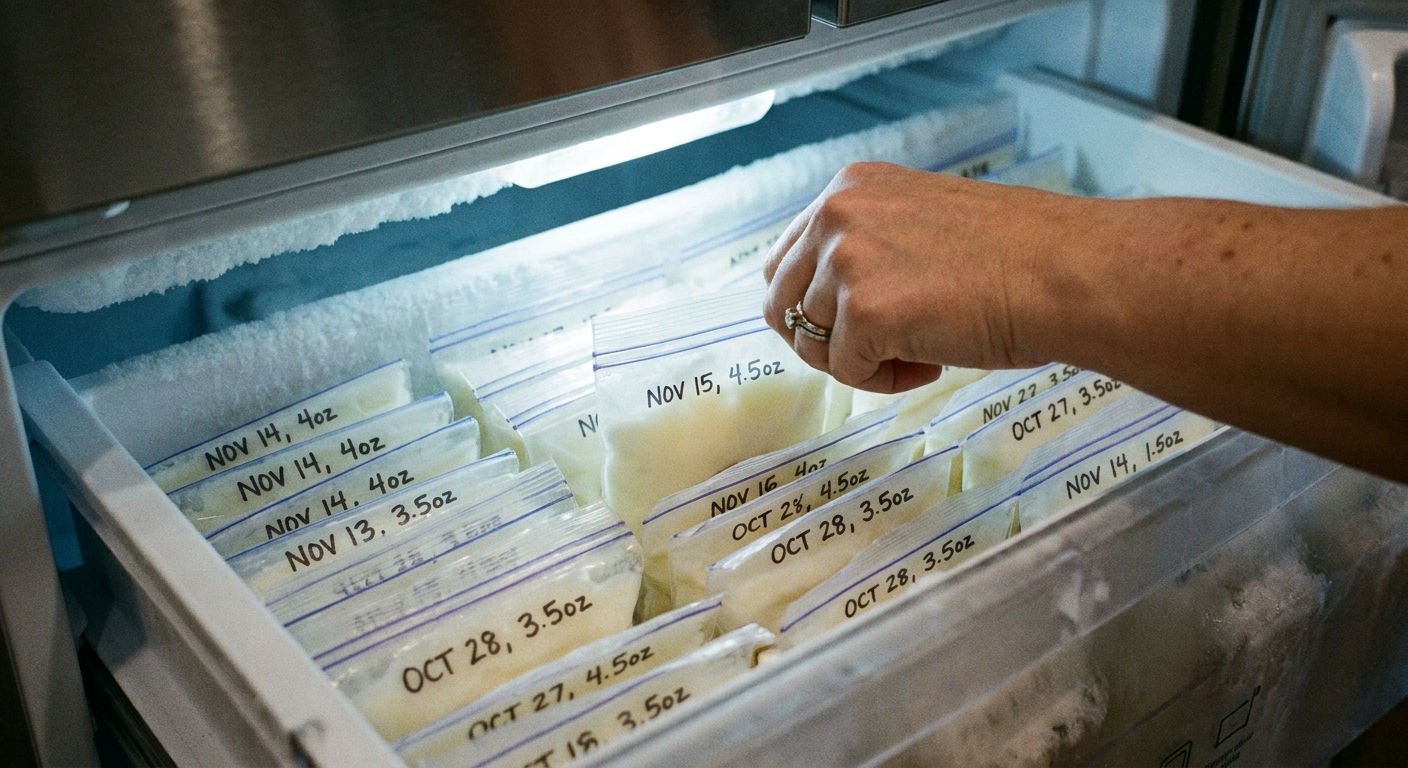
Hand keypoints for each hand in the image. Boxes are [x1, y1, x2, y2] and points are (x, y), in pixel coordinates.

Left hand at [763, 162, 1073, 392]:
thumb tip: (827, 298)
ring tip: (920, 353)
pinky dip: (883, 381)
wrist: (1065, 274)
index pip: (786, 262)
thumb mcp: (918, 224)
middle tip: (880, 350)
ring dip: (860, 361)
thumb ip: (867, 245)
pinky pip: (845, 371)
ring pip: (812, 343)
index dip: (816, 307)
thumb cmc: (1014, 257)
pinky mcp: (862, 311)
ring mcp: (846, 261)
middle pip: (781, 304)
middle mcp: (837, 214)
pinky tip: (930, 364)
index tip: (859, 324)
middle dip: (823, 340)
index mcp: (849, 188)